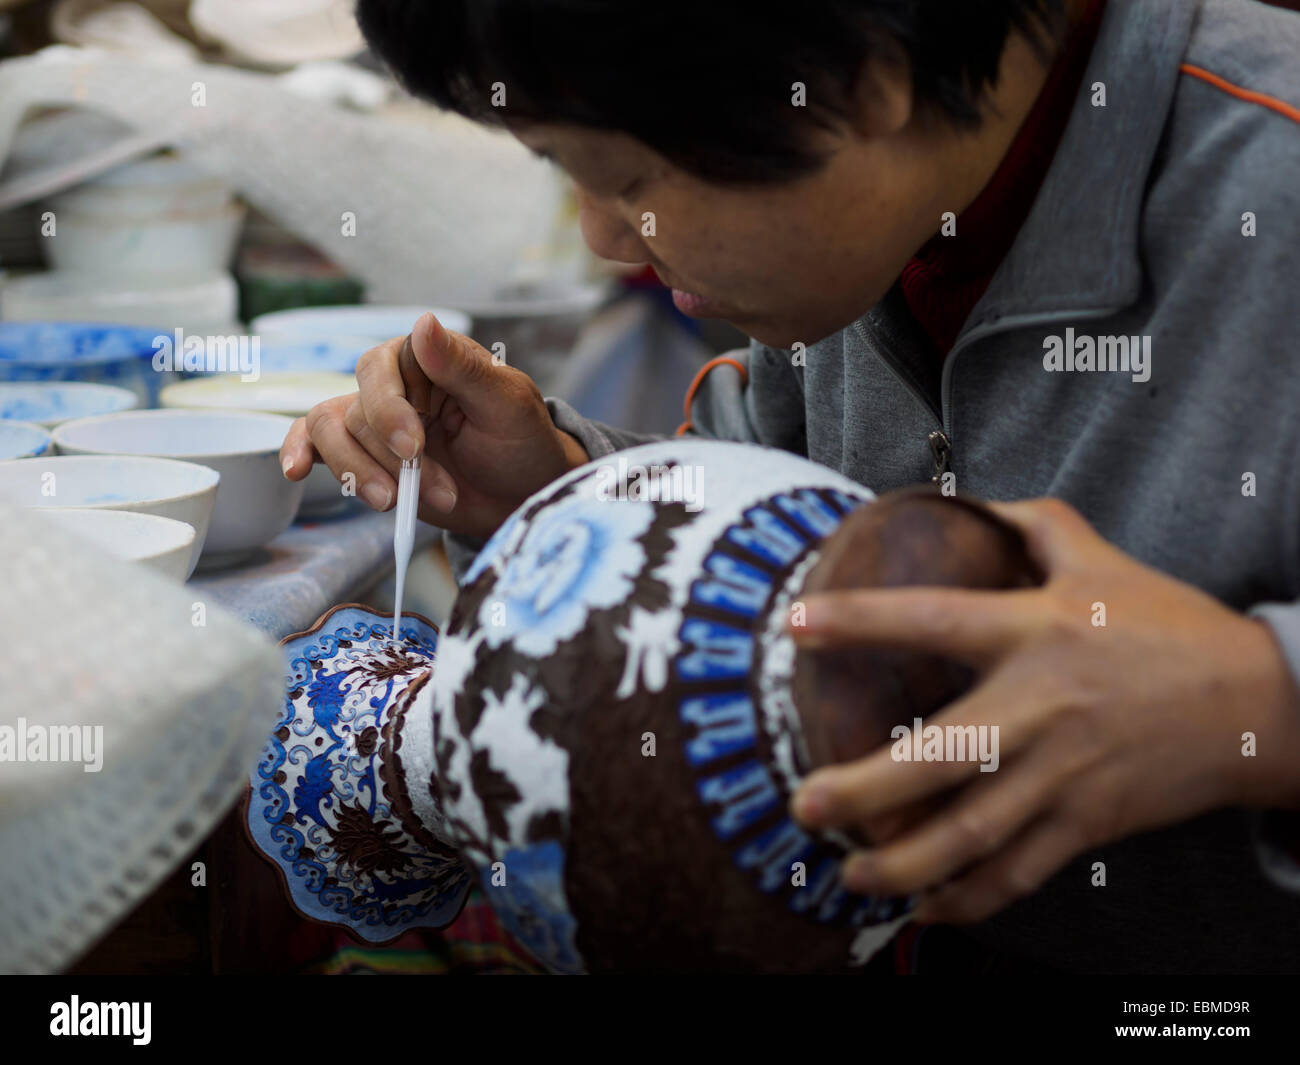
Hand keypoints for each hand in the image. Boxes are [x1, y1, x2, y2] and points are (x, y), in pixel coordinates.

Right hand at [280, 312, 588, 539]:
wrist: (522, 495)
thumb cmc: (522, 442)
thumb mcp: (507, 403)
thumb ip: (462, 366)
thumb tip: (424, 321)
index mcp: (425, 358)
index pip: (379, 368)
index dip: (388, 410)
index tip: (414, 447)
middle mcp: (393, 386)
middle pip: (356, 411)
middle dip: (388, 459)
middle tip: (428, 490)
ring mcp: (375, 422)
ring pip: (332, 434)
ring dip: (361, 474)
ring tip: (396, 504)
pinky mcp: (365, 456)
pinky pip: (317, 445)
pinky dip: (299, 452)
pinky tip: (297, 471)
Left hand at [788, 498, 1299, 923]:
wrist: (1258, 704)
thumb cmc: (1169, 626)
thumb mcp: (1101, 560)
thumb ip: (1036, 525)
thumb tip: (976, 503)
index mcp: (1034, 631)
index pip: (933, 621)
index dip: (862, 620)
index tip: (797, 623)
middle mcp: (1041, 707)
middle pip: (941, 757)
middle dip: (866, 789)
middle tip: (804, 804)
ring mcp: (1063, 774)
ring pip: (973, 834)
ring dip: (904, 864)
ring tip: (848, 875)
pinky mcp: (1087, 823)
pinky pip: (1018, 873)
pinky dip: (970, 900)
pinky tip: (925, 909)